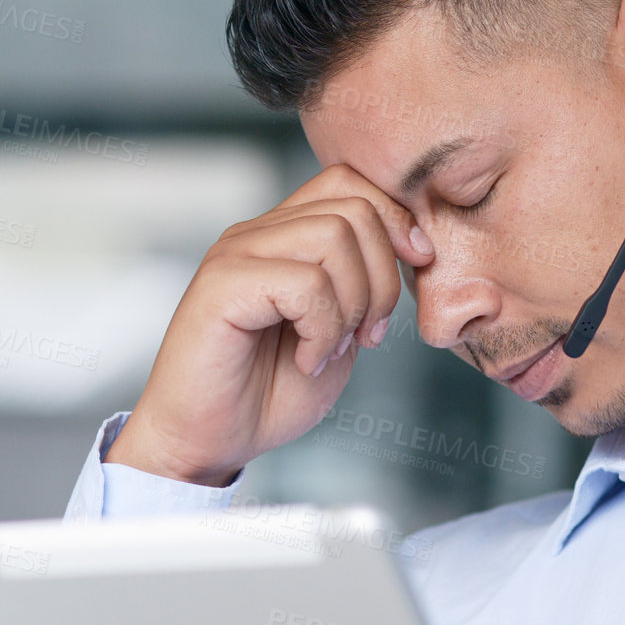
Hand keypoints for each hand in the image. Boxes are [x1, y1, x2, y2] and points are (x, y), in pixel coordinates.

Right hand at [105, 164, 435, 485]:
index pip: (349, 181)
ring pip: (334, 237)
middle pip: (353, 208)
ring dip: (354, 304)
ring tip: (332, 348)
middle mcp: (256, 234)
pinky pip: (304, 284)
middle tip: (367, 336)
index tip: (417, 267)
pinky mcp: (221, 285)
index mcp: (282, 236)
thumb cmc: (267, 393)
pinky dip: (323, 331)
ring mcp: (235, 254)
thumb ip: (362, 285)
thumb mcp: (338, 331)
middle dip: (383, 278)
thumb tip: (413, 246)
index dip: (396, 219)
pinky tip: (306, 360)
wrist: (207, 443)